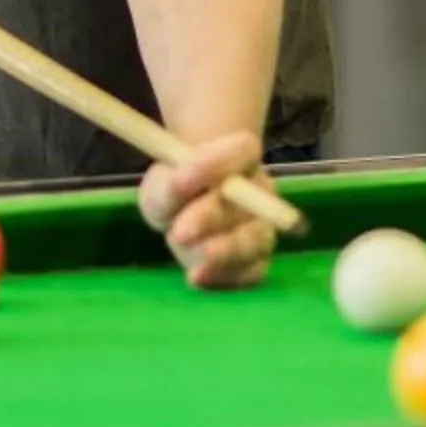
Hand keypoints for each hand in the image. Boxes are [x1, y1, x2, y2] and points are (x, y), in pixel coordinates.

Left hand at [138, 130, 275, 290]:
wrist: (191, 208)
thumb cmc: (178, 187)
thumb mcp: (162, 183)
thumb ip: (168, 184)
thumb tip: (179, 184)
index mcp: (241, 155)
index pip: (241, 149)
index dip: (213, 163)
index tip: (180, 177)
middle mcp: (261, 190)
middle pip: (250, 201)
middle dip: (212, 218)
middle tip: (180, 232)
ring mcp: (263, 227)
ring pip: (254, 241)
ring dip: (224, 253)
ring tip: (193, 266)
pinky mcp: (257, 261)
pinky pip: (250, 272)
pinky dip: (225, 276)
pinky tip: (199, 276)